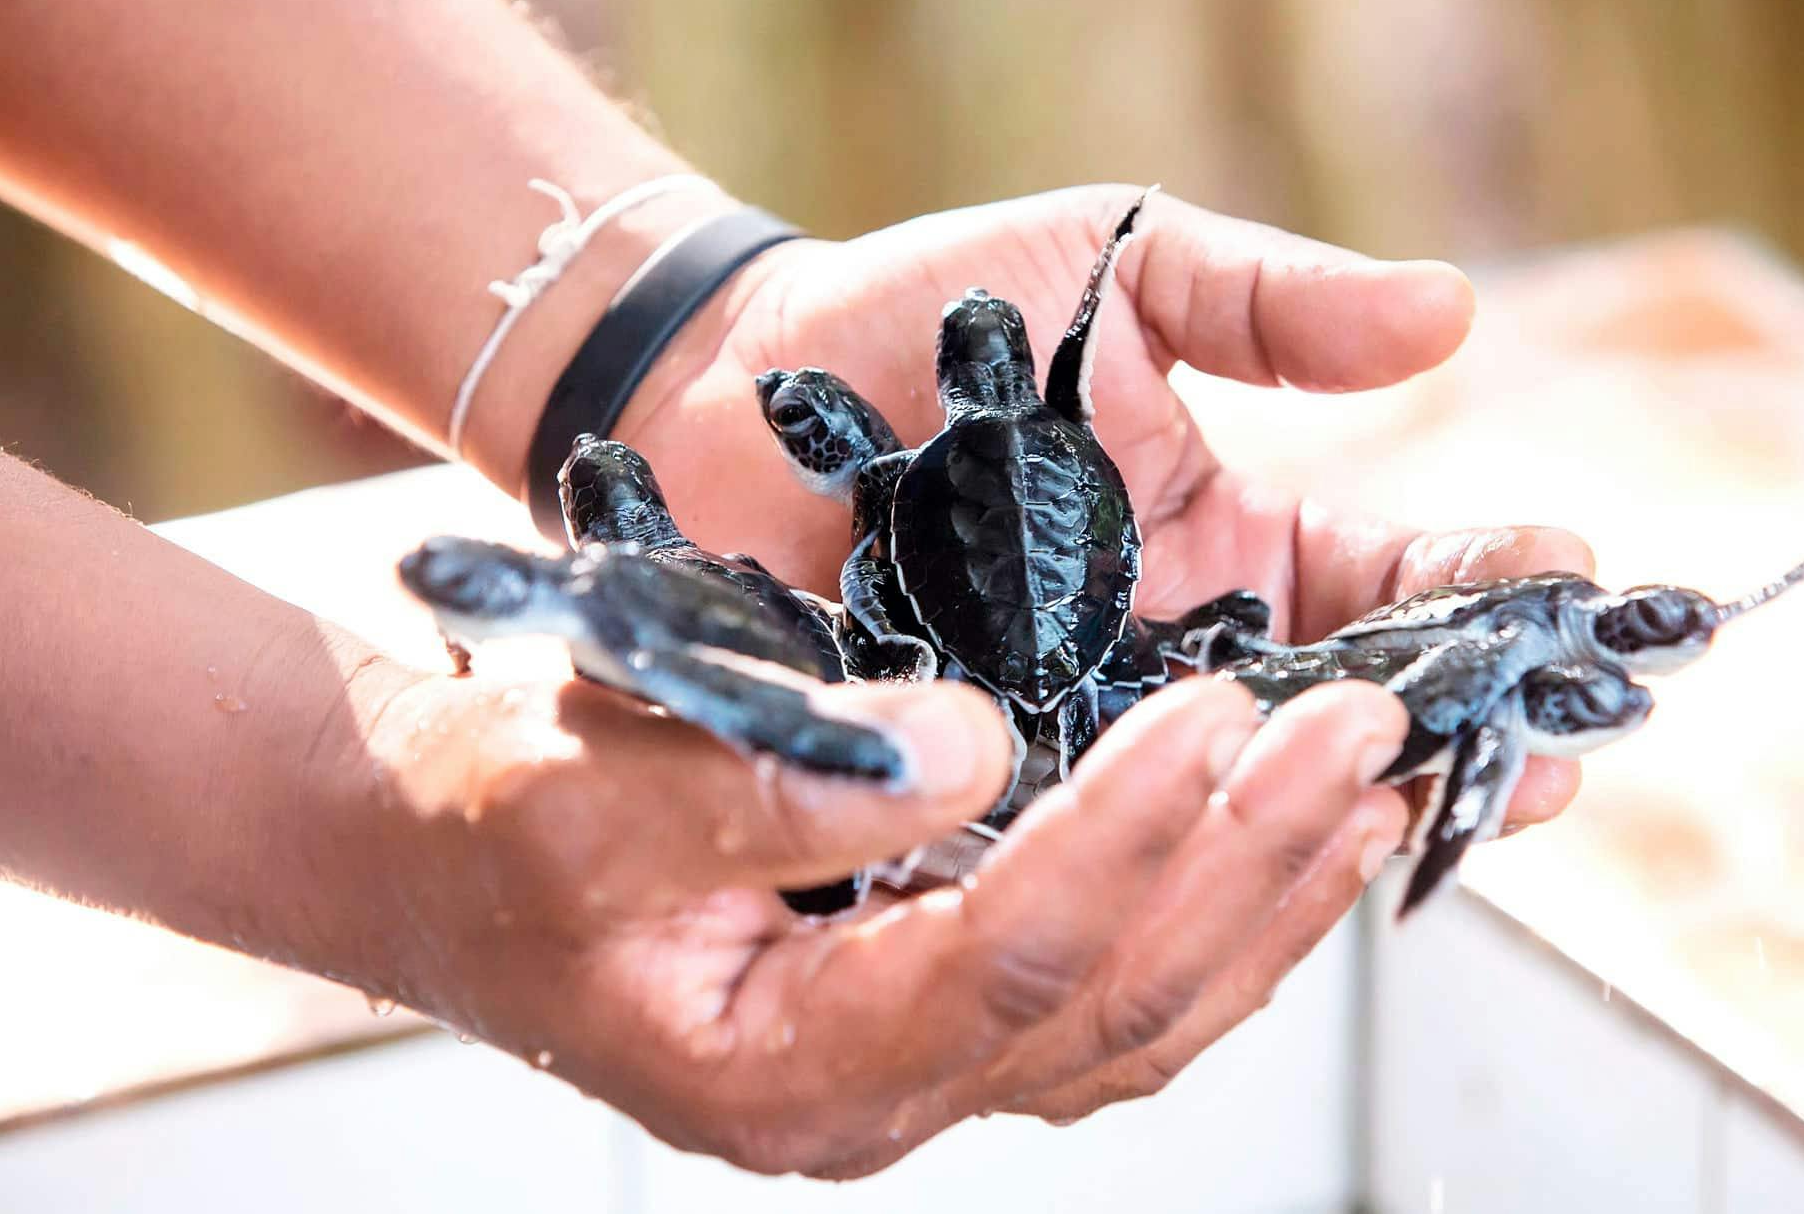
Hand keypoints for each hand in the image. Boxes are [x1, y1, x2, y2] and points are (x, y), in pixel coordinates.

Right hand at [349, 659, 1411, 1176]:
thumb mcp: (587, 790)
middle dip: (1252, 863)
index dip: (1120, 835)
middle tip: (1364, 737)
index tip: (1213, 712)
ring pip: (1140, 1013)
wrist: (433, 848)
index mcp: (784, 1061)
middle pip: (1112, 1003)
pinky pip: (1116, 985)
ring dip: (1268, 893)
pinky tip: (1284, 832)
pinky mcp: (940, 1002)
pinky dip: (1218, 908)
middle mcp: (875, 1091)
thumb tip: (975, 750)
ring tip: (1370, 783)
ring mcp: (918, 1061)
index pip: (1003, 962)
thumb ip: (769, 781)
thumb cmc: (486, 820)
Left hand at [618, 185, 1592, 825]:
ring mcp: (1077, 734)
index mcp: (1232, 548)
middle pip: (1341, 722)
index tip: (1572, 594)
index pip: (1393, 586)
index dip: (1488, 594)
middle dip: (1454, 733)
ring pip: (1226, 806)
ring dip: (1327, 812)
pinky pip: (1075, 838)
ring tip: (1423, 808)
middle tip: (1553, 753)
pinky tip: (1219, 864)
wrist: (728, 376)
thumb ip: (1269, 305)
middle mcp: (1174, 663)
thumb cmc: (926, 315)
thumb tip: (1453, 313)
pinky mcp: (971, 782)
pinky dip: (1150, 856)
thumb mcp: (1118, 272)